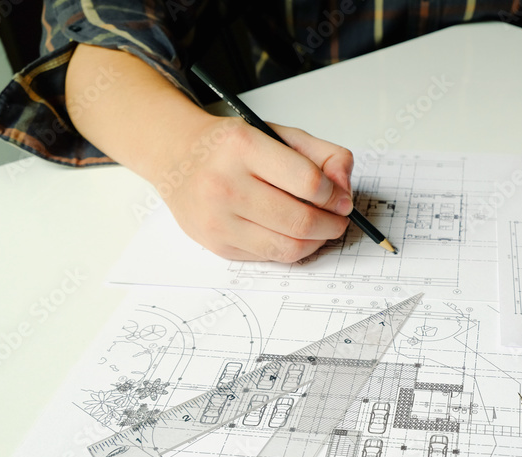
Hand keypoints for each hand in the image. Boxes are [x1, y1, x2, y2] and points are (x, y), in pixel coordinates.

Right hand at [157, 117, 354, 261]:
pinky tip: (292, 233)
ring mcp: (218, 219)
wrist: (177, 158)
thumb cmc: (230, 147)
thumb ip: (322, 154)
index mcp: (243, 147)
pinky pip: (270, 257)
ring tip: (322, 229)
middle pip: (301, 221)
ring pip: (288, 247)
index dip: (334, 194)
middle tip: (338, 218)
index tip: (340, 198)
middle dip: (332, 224)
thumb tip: (344, 187)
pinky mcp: (217, 245)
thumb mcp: (278, 134)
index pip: (308, 182)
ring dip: (316, 242)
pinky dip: (291, 248)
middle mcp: (225, 184)